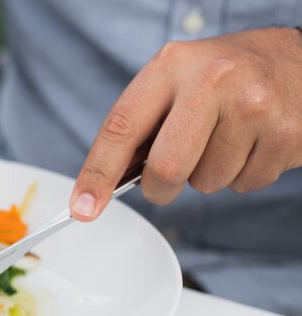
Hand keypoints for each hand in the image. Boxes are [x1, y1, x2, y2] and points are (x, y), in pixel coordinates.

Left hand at [70, 28, 301, 220]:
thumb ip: (142, 125)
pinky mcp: (285, 134)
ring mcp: (253, 107)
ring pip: (206, 182)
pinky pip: (243, 185)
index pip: (121, 128)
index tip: (82, 208)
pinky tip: (252, 143)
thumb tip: (104, 184)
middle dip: (160, 187)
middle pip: (166, 168)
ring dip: (208, 175)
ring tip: (226, 139)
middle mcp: (212, 81)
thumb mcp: (177, 81)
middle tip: (165, 181)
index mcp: (172, 66)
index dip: (97, 174)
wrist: (300, 60)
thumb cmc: (226, 77)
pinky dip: (241, 174)